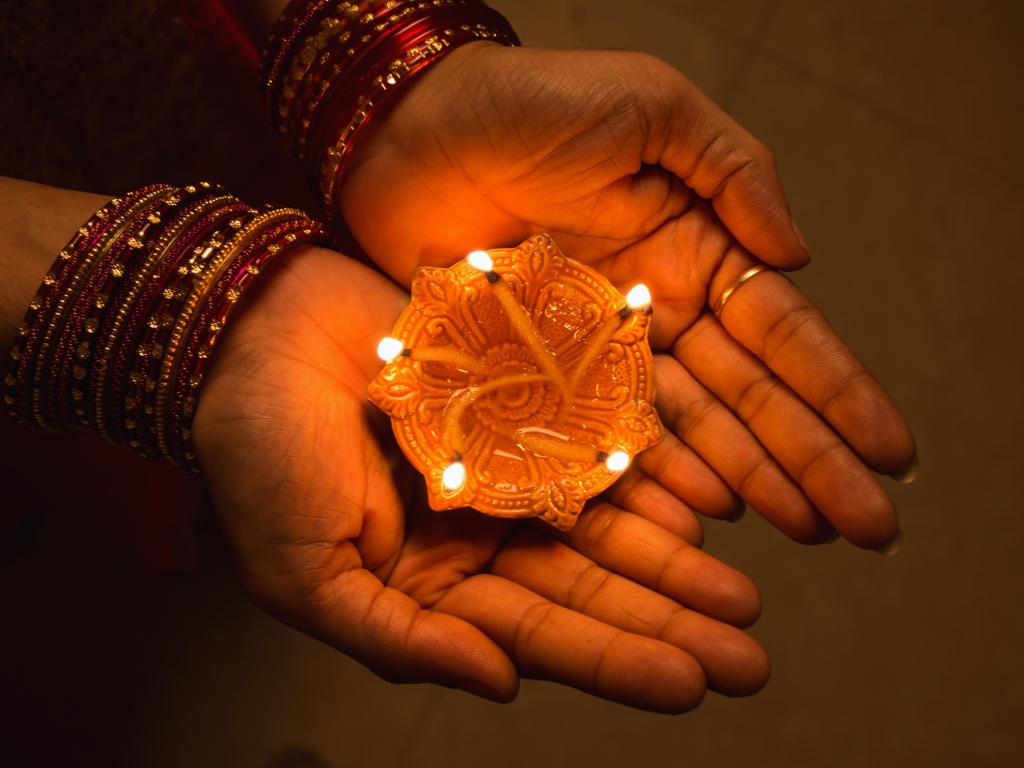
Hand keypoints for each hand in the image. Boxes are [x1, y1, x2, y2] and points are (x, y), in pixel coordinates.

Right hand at [192, 245, 767, 710]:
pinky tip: (700, 502)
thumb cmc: (259, 457)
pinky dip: (643, 469)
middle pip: (588, 587)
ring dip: (672, 556)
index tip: (691, 684)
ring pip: (603, 521)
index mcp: (429, 587)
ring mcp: (505, 465)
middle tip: (748, 656)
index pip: (535, 635)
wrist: (250, 329)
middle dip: (665, 621)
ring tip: (741, 591)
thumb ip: (402, 641)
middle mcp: (479, 534)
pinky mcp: (519, 400)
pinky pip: (592, 438)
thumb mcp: (305, 576)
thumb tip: (501, 686)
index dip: (613, 660)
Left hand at [339, 43, 915, 548]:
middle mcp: (657, 312)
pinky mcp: (537, 379)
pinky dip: (648, 481)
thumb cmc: (533, 102)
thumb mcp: (654, 108)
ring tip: (803, 534)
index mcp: (694, 249)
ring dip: (747, 482)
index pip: (780, 335)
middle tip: (867, 526)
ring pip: (684, 431)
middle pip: (745, 399)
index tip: (892, 451)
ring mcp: (597, 355)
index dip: (837, 392)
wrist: (410, 132)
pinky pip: (600, 440)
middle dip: (810, 460)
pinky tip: (699, 521)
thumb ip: (735, 173)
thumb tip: (800, 256)